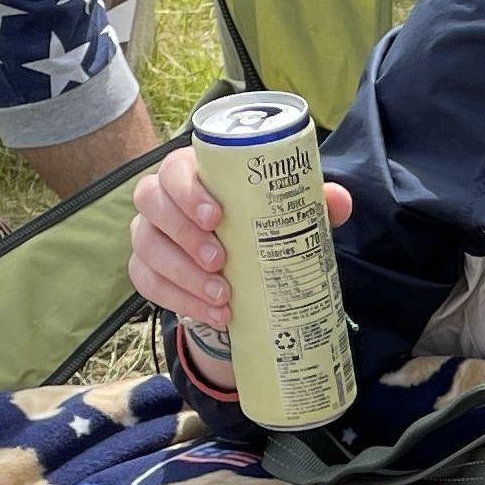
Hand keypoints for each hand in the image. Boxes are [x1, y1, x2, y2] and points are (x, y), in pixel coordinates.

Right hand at [130, 142, 353, 348]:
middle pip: (152, 203)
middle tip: (220, 260)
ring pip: (147, 247)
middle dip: (184, 234)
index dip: (188, 191)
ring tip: (223, 297)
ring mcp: (148, 233)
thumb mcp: (284, 211)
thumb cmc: (256, 223)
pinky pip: (147, 283)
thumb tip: (339, 200)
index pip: (174, 170)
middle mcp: (160, 198)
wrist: (239, 266)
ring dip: (183, 274)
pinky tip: (211, 314)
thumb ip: (311, 201)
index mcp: (191, 173)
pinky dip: (179, 300)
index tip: (216, 217)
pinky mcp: (145, 269)